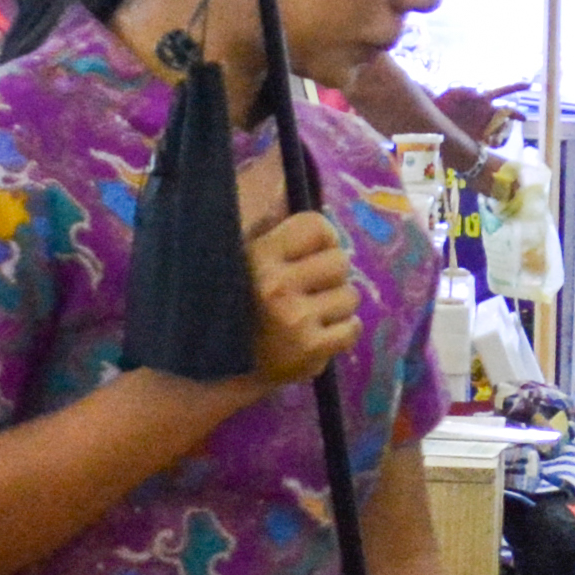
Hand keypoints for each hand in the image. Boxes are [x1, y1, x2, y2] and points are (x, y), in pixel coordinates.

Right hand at [245, 208, 363, 388]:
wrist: (222, 371)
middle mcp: (276, 285)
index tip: (314, 255)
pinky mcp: (311, 350)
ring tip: (311, 315)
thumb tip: (301, 203)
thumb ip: (276, 232)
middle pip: (341, 261)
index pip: (317, 227)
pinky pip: (352, 328)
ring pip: (350, 296)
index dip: (323, 240)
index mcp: (258, 256)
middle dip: (331, 276)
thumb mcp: (246, 260)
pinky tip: (318, 334)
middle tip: (311, 290)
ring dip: (336, 306)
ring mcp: (295, 319)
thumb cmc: (240, 305)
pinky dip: (341, 332)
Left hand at [432, 79, 515, 149]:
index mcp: (483, 99)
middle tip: (520, 118)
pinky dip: (496, 142)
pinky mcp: (480, 137)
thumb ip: (464, 90)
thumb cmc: (442, 103)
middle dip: (515, 116)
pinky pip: (495, 141)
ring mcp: (485, 125)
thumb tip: (479, 93)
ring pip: (504, 128)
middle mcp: (487, 112)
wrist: (432, 122)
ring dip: (504, 133)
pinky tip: (489, 143)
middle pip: (508, 113)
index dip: (516, 87)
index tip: (529, 84)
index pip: (502, 91)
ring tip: (494, 139)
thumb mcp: (451, 93)